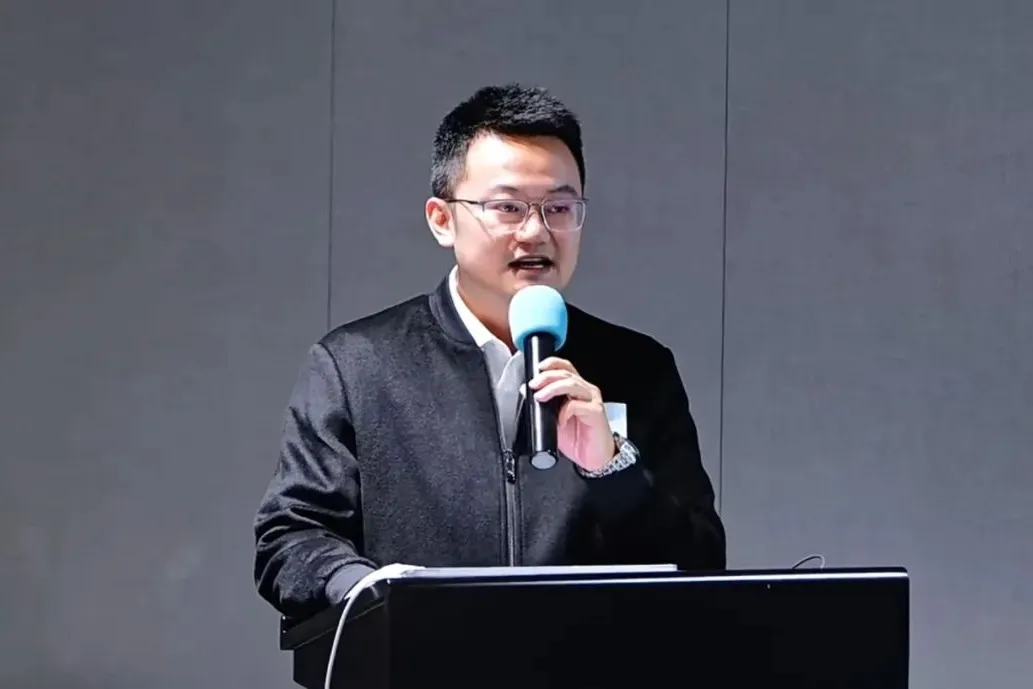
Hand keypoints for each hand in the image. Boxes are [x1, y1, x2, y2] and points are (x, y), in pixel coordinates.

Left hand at [528, 357, 615, 471]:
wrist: (595, 458)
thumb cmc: (578, 439)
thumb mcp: (553, 421)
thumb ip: (542, 406)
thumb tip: (526, 392)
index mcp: (576, 389)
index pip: (565, 367)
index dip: (552, 363)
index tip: (538, 368)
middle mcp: (586, 391)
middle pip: (566, 373)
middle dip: (547, 377)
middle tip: (534, 385)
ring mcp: (592, 400)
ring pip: (571, 384)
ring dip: (552, 388)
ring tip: (540, 397)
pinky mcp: (596, 412)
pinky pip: (577, 405)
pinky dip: (564, 411)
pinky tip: (559, 421)